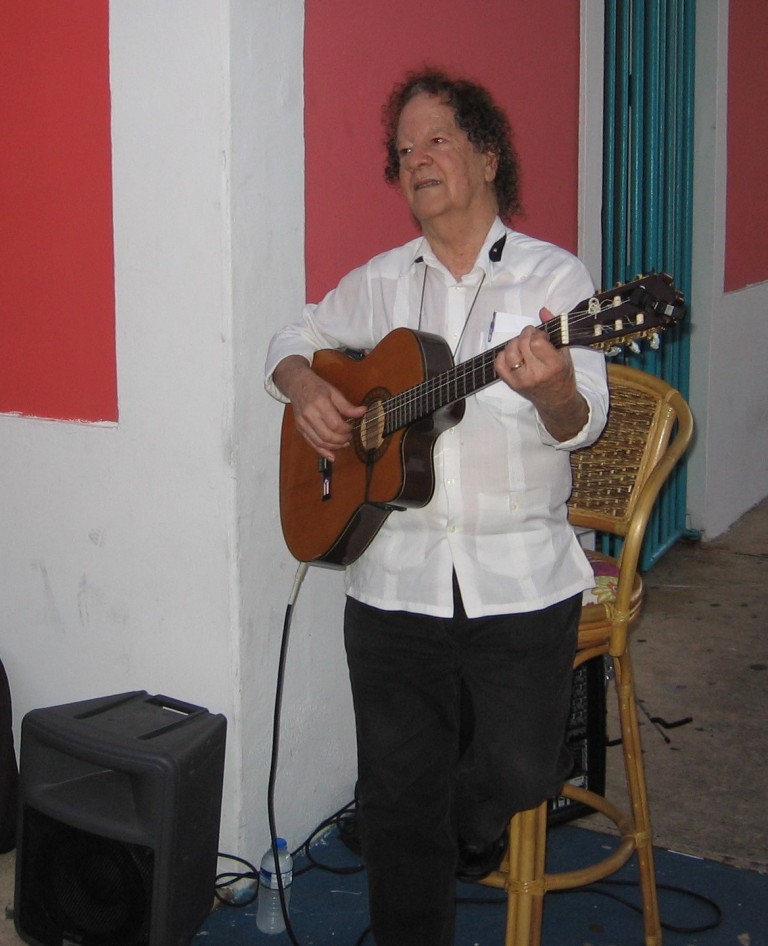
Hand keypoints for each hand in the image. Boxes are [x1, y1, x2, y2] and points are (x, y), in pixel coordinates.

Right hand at [274, 356, 366, 460]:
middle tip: (349, 437)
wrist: (297, 385)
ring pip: (319, 442)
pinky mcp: (300, 428)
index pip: (335, 424)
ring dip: (334, 447)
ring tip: (343, 443)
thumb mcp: (334, 392)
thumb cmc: (316, 387)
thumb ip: (347, 406)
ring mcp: (302, 423)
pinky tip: (331, 455)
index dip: (346, 430)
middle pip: (327, 436)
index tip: (351, 428)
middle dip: (341, 440)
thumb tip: (362, 412)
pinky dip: (322, 452)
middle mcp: (309, 414)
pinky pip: (311, 444)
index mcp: (319, 403)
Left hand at [493, 308, 587, 441]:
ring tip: (522, 344)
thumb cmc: (562, 376)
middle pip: (522, 345)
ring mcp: (522, 380)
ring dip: (514, 343)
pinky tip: (512, 354)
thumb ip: (554, 329)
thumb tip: (543, 310)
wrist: (556, 401)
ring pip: (510, 354)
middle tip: (530, 336)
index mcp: (553, 365)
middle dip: (525, 334)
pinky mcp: (512, 384)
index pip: (536, 342)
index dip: (536, 334)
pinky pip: (499, 365)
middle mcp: (536, 374)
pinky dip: (503, 355)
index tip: (541, 335)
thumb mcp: (564, 353)